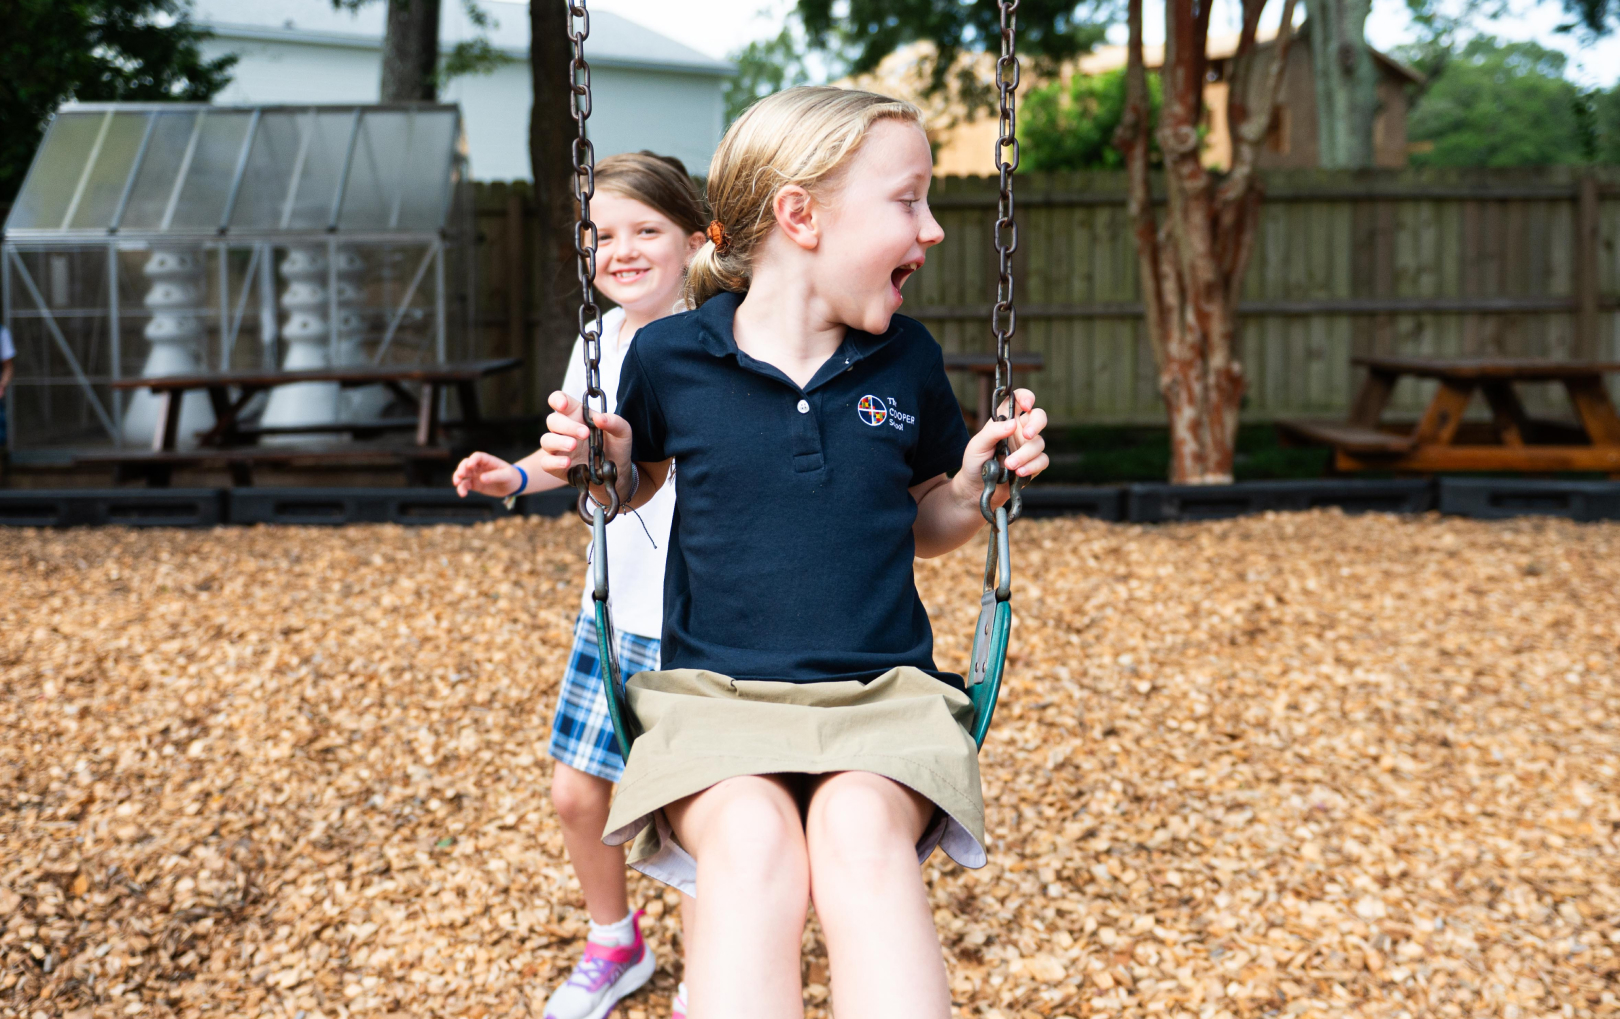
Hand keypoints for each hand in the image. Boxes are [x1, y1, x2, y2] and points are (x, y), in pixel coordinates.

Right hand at [452, 451, 521, 497]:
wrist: (513, 486)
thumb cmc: (511, 477)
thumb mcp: (506, 476)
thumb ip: (495, 476)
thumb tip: (482, 478)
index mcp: (488, 460)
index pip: (477, 456)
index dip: (472, 460)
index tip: (470, 466)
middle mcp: (479, 466)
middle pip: (466, 463)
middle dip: (461, 468)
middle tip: (461, 475)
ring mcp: (476, 475)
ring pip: (462, 474)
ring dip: (457, 478)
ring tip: (457, 484)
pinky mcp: (474, 485)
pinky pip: (465, 485)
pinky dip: (461, 489)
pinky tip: (462, 494)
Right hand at [536, 391, 633, 486]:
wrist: (617, 473)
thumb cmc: (617, 447)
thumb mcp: (623, 432)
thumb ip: (614, 422)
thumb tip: (599, 418)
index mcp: (577, 415)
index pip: (559, 400)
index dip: (558, 400)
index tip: (563, 405)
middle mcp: (565, 430)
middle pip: (553, 420)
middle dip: (567, 425)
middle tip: (585, 433)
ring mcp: (559, 448)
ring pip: (546, 440)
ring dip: (559, 442)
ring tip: (573, 446)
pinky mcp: (556, 466)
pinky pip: (546, 462)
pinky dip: (554, 461)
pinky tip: (567, 462)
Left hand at [958, 388, 1048, 504]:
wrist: (976, 489)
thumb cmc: (975, 463)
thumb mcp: (977, 444)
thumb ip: (992, 432)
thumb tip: (1012, 423)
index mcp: (1005, 421)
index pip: (1019, 400)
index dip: (1026, 397)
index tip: (1027, 404)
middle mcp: (1019, 431)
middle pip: (1039, 417)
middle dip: (1037, 424)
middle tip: (1026, 435)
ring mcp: (1027, 448)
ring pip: (1039, 443)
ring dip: (1025, 454)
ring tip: (1009, 466)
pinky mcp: (1033, 465)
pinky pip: (1042, 461)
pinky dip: (1032, 466)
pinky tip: (1018, 473)